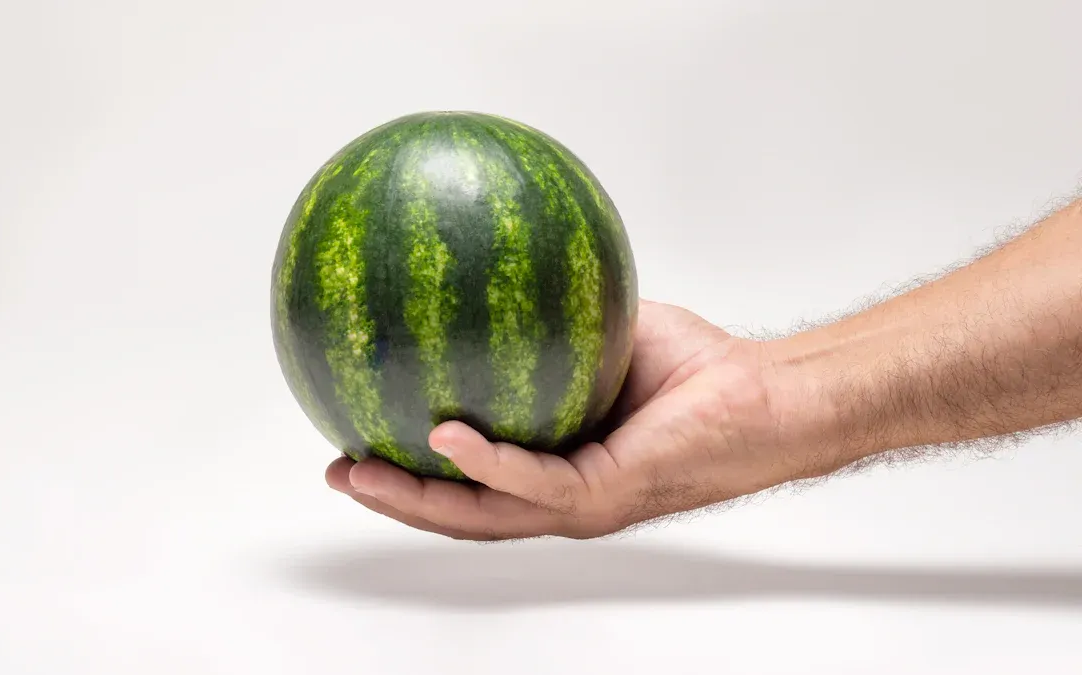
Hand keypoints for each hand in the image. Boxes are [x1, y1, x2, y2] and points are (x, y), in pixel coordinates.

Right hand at [325, 299, 807, 539]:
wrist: (761, 397)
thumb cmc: (691, 369)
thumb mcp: (597, 326)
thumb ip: (545, 314)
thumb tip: (495, 263)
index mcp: (549, 462)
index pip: (466, 479)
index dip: (410, 471)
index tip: (357, 443)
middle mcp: (555, 493)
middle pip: (457, 510)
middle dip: (393, 496)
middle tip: (338, 473)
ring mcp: (577, 501)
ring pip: (479, 514)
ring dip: (415, 497)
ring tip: (361, 473)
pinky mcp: (603, 492)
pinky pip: (532, 481)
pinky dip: (486, 462)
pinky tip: (443, 436)